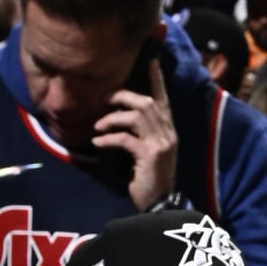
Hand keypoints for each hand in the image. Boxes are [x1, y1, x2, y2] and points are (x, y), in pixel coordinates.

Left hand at [92, 60, 177, 209]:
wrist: (161, 206)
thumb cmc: (150, 180)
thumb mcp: (148, 152)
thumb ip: (140, 134)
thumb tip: (117, 117)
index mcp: (169, 131)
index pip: (163, 99)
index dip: (156, 79)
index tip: (150, 59)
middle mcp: (168, 134)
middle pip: (146, 101)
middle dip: (121, 97)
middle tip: (103, 101)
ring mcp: (161, 144)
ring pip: (136, 115)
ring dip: (112, 118)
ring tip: (97, 126)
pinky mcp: (150, 155)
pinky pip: (125, 138)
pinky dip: (108, 138)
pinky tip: (97, 143)